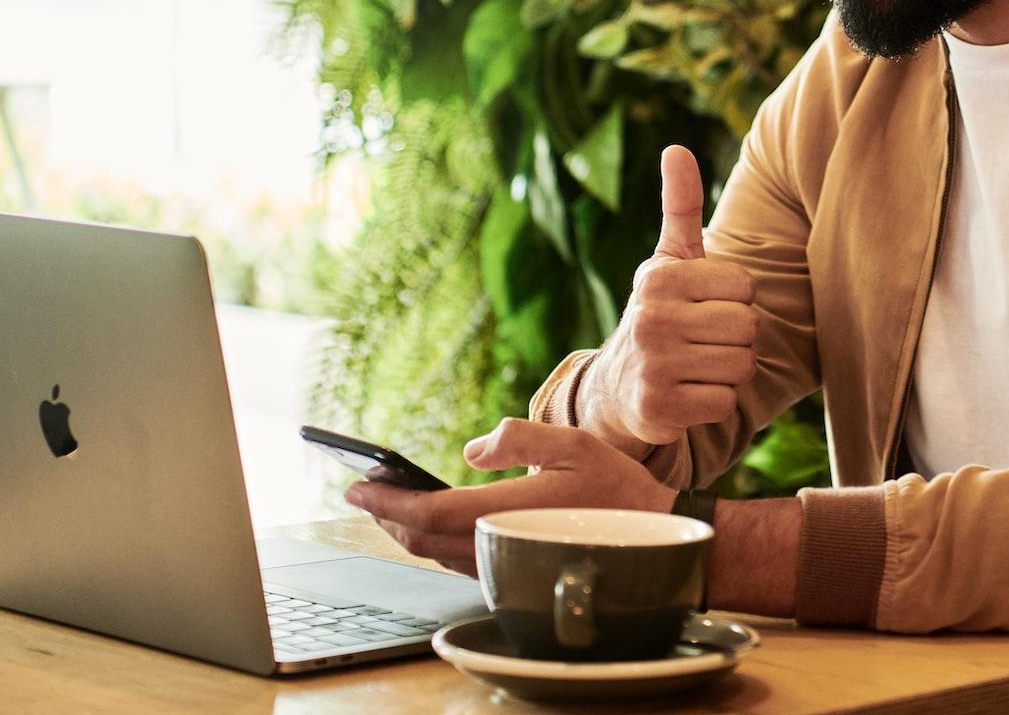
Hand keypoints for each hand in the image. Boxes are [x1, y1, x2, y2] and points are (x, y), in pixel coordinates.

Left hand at [345, 419, 675, 576]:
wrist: (652, 539)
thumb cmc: (615, 488)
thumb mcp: (571, 444)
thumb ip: (518, 439)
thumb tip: (471, 450)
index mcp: (507, 512)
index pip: (428, 513)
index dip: (386, 502)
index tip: (356, 485)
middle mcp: (499, 545)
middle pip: (422, 539)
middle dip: (387, 514)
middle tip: (362, 489)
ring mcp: (504, 563)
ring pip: (436, 554)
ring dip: (405, 529)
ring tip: (387, 502)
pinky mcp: (512, 570)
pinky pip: (457, 560)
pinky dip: (431, 541)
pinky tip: (428, 522)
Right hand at [585, 145, 758, 447]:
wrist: (616, 387)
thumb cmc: (660, 313)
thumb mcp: (668, 259)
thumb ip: (681, 206)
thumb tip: (677, 147)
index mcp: (660, 277)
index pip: (745, 287)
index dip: (735, 300)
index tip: (705, 306)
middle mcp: (651, 318)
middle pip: (748, 327)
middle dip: (736, 337)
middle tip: (704, 340)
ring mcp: (652, 365)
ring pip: (741, 366)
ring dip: (728, 371)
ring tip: (697, 365)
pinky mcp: (658, 408)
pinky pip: (725, 403)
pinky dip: (714, 403)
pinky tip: (688, 394)